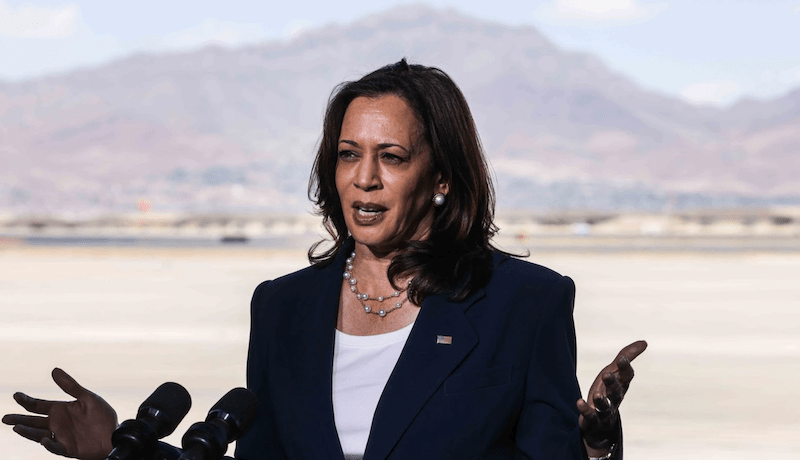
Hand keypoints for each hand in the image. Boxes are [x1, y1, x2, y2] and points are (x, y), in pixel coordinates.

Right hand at [3, 368, 117, 459]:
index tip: (16, 395)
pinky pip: (55, 447)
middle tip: (5, 418)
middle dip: (19, 419)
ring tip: (16, 427)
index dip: (26, 401)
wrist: (115, 433)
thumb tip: (54, 370)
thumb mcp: (86, 397)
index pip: (38, 406)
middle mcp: (57, 424)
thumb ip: (70, 386)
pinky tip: (44, 439)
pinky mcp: (68, 449)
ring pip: (39, 435)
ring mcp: (61, 437)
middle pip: (33, 421)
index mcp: (60, 410)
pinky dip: (49, 444)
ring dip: (28, 432)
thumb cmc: (102, 416)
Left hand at [577, 340, 646, 456]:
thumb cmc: (608, 390)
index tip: (622, 358)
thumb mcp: (614, 371)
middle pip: (616, 391)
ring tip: (597, 395)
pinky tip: (579, 402)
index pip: (626, 376)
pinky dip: (585, 410)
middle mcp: (614, 398)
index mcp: (620, 385)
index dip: (625, 368)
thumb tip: (644, 342)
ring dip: (601, 400)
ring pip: (605, 406)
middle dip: (612, 383)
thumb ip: (627, 356)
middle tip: (606, 374)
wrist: (602, 422)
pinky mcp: (592, 420)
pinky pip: (590, 416)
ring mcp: (604, 410)